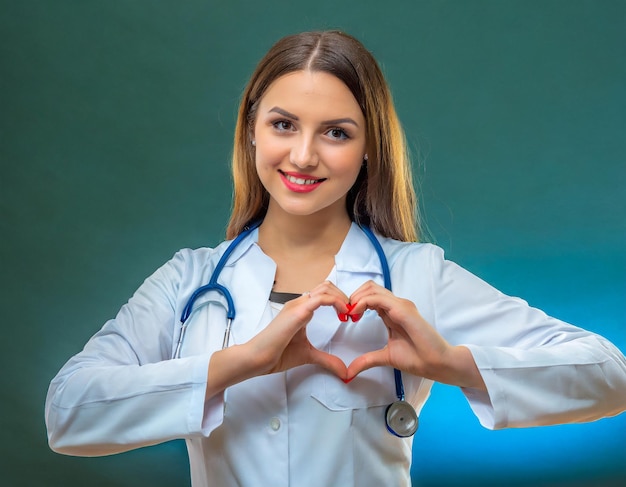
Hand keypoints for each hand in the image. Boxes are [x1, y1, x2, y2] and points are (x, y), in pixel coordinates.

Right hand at [249, 280, 349, 377]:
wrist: (258, 359)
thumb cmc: (277, 354)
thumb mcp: (309, 355)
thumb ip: (327, 360)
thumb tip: (344, 371)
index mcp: (301, 309)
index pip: (324, 293)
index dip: (340, 300)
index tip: (349, 316)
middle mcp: (299, 303)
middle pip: (327, 286)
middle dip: (344, 296)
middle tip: (352, 313)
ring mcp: (297, 305)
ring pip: (325, 288)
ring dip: (342, 298)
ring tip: (349, 313)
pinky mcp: (297, 312)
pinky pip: (321, 298)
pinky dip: (337, 302)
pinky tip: (343, 314)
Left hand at [345, 281, 485, 389]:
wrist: (437, 363)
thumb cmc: (417, 358)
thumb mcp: (385, 357)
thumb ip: (367, 360)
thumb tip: (349, 372)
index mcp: (392, 312)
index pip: (370, 296)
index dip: (355, 303)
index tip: (347, 318)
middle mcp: (396, 304)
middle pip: (369, 287)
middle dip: (353, 297)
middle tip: (346, 314)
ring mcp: (400, 305)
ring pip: (372, 288)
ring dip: (356, 298)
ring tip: (350, 314)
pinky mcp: (403, 309)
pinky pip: (377, 298)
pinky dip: (362, 303)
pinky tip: (356, 314)